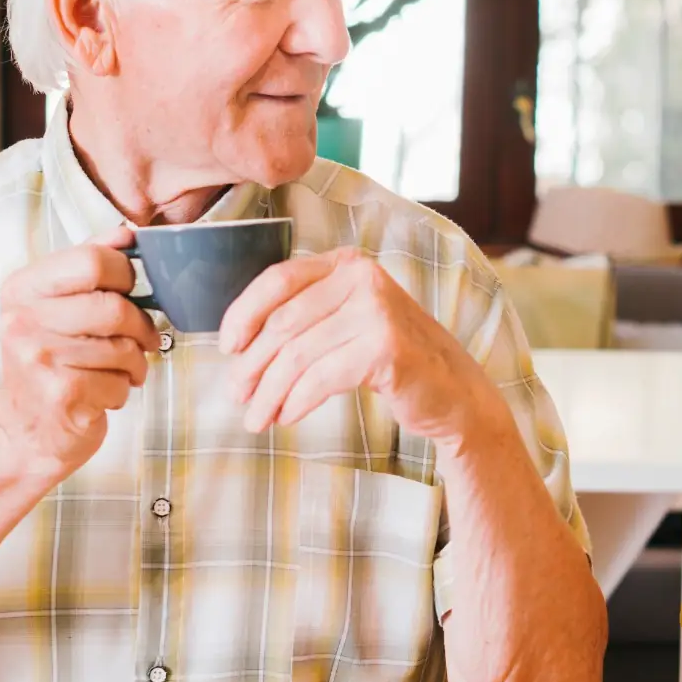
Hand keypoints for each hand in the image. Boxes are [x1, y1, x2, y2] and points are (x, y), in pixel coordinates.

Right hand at [0, 226, 160, 475]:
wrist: (24, 429)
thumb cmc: (52, 361)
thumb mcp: (58, 306)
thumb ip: (89, 266)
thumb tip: (127, 232)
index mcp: (23, 289)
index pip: (93, 260)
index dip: (126, 275)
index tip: (128, 291)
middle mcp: (22, 321)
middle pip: (115, 308)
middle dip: (140, 327)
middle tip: (143, 339)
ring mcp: (38, 360)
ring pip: (123, 349)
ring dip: (134, 364)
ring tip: (120, 371)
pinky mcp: (60, 396)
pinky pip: (119, 383)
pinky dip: (122, 391)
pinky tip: (101, 395)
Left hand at [218, 248, 499, 443]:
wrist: (455, 394)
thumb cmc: (395, 361)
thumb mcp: (351, 323)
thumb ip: (310, 316)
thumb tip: (240, 347)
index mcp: (349, 264)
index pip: (278, 280)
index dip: (243, 314)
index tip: (227, 348)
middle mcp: (363, 278)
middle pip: (283, 324)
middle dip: (252, 366)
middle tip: (238, 397)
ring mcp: (376, 311)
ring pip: (296, 355)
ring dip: (270, 392)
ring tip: (258, 418)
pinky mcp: (385, 348)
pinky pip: (320, 378)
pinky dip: (297, 401)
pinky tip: (288, 417)